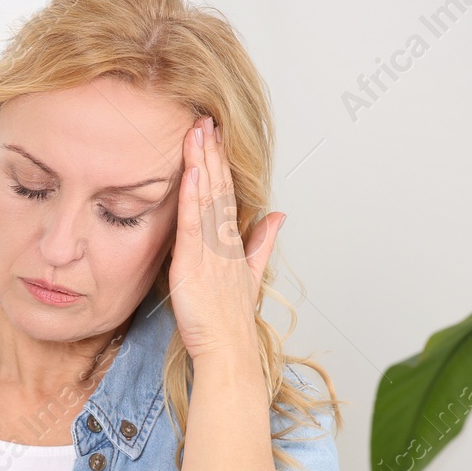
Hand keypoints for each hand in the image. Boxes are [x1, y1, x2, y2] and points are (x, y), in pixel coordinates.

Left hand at [167, 114, 284, 361]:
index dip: (221, 163)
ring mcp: (212, 251)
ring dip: (202, 163)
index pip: (227, 193)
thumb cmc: (230, 322)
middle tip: (205, 119)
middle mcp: (225, 242)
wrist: (228, 351)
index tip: (215, 135)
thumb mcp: (249, 277)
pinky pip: (194, 223)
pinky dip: (193, 196)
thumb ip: (263, 244)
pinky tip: (192, 171)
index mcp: (233, 243)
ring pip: (208, 198)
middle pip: (219, 188)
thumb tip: (278, 217)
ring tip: (197, 132)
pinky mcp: (194, 264)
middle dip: (212, 152)